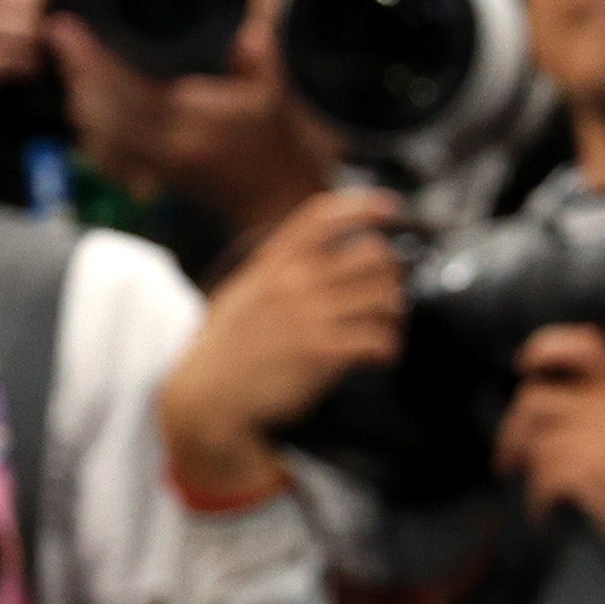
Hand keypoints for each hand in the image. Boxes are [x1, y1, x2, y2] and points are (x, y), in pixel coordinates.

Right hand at [158, 188, 413, 494]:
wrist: (208, 397)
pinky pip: (379, 339)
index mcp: (273, 263)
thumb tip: (317, 247)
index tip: (391, 209)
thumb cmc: (228, 348)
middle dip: (391, 274)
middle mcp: (293, 281)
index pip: (322, 216)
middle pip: (373, 253)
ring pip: (385, 296)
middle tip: (388, 294)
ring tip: (387, 328)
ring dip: (396, 314)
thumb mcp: (245, 292)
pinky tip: (381, 355)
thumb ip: (278, 267)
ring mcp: (308, 315)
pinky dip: (390, 348)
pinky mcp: (322, 351)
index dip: (363, 206)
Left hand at [493, 324, 604, 578]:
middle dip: (512, 431)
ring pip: (534, 442)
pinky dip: (538, 501)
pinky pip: (542, 478)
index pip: (585, 344)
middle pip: (535, 399)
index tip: (526, 367)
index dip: (546, 347)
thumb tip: (556, 402)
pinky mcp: (593, 471)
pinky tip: (549, 513)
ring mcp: (603, 436)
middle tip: (509, 459)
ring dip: (528, 472)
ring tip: (539, 494)